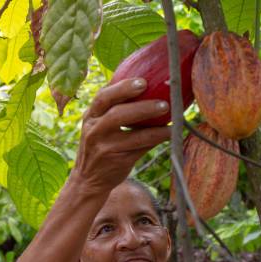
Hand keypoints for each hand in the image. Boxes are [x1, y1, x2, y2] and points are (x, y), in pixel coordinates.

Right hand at [70, 78, 170, 195]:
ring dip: (155, 127)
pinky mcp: (117, 162)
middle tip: (163, 103)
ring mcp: (105, 148)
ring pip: (132, 135)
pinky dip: (156, 139)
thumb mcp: (97, 125)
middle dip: (141, 106)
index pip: (103, 97)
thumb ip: (113, 109)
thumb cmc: (100, 145)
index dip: (123, 88)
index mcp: (90, 116)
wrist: (88, 179)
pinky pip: (141, 149)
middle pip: (117, 114)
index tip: (143, 81)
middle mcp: (94, 131)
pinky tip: (169, 133)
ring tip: (172, 119)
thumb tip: (145, 86)